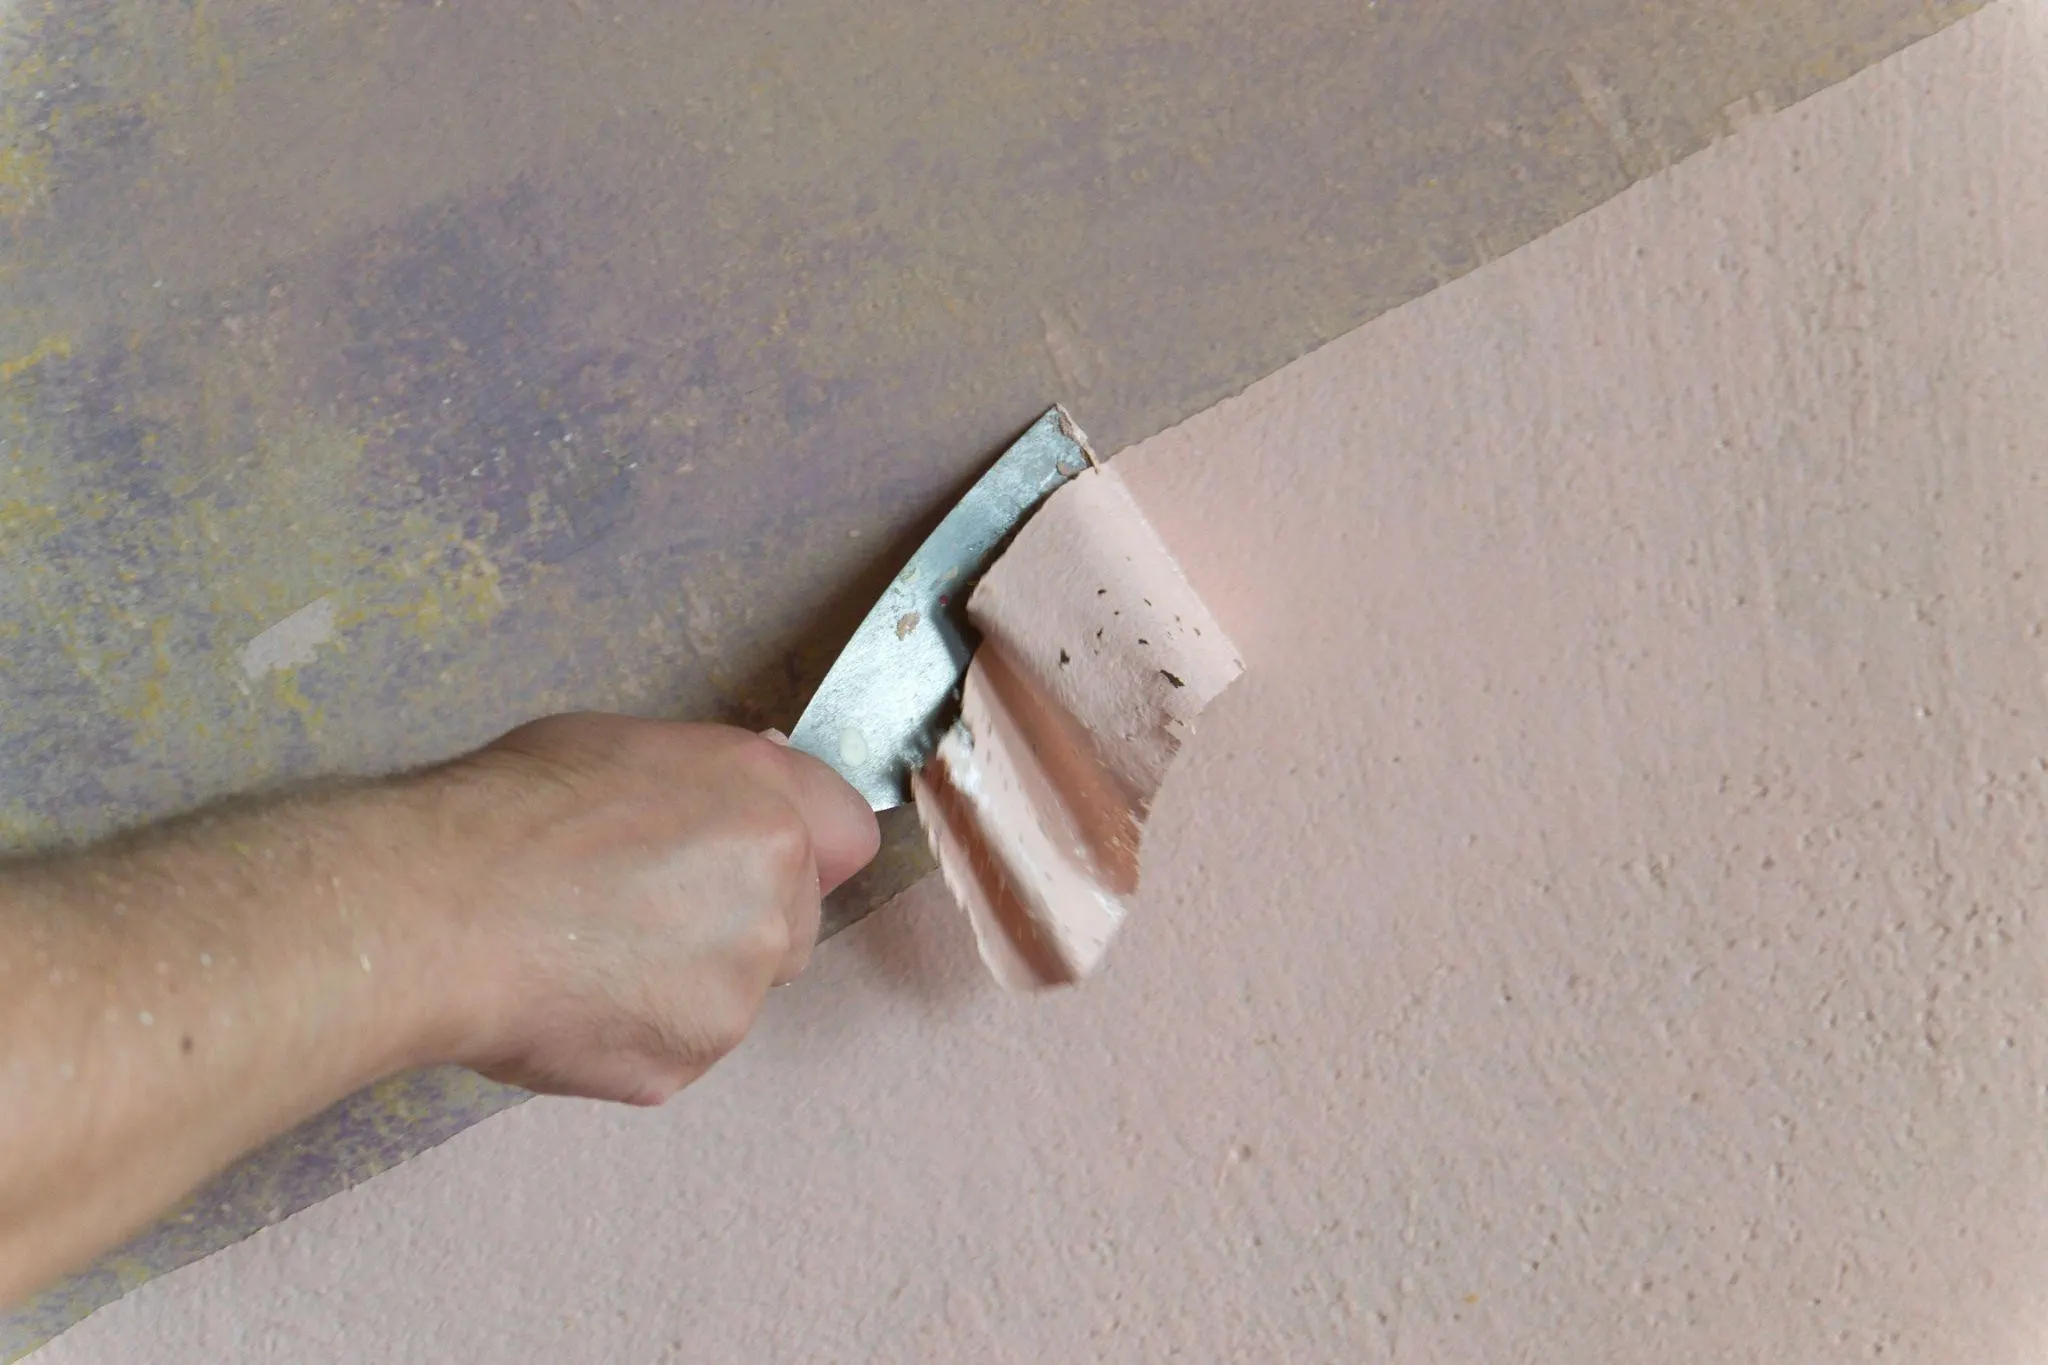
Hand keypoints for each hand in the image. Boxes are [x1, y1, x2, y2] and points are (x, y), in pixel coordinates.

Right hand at [425, 714, 878, 1104]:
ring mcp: (734, 999)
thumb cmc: (515, 811)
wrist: (437, 912)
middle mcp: (775, 909)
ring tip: (587, 950)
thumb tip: (747, 792)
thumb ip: (713, 777)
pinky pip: (676, 1048)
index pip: (846, 837)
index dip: (796, 842)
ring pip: (734, 991)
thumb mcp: (630, 744)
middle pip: (793, 921)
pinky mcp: (683, 1066)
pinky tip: (569, 997)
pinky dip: (634, 1030)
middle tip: (640, 904)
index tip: (748, 849)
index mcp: (770, 818)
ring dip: (684, 979)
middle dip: (738, 916)